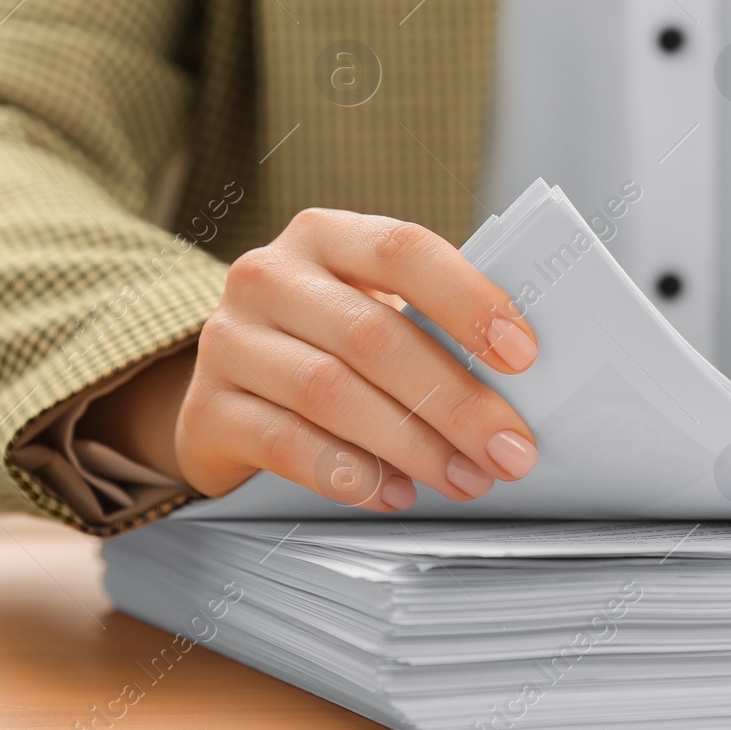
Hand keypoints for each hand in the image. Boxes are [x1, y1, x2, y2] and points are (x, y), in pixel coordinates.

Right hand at [154, 209, 537, 510]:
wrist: (228, 391)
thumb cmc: (326, 345)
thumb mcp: (370, 311)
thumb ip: (428, 327)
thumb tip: (515, 384)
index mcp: (323, 236)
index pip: (402, 250)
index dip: (467, 300)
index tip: (523, 355)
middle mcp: (268, 276)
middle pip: (372, 335)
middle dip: (454, 400)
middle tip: (508, 448)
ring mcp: (229, 341)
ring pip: (330, 392)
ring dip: (411, 443)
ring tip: (463, 477)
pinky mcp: (207, 410)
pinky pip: (285, 444)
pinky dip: (350, 474)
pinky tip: (394, 493)